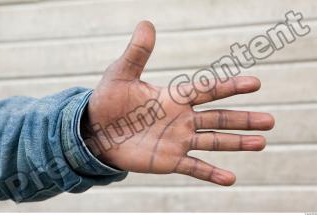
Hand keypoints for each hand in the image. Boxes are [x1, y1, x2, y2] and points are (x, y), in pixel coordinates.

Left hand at [81, 21, 274, 185]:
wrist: (98, 130)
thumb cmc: (110, 99)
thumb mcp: (122, 74)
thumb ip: (137, 53)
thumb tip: (146, 23)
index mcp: (174, 96)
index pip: (207, 89)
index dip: (230, 86)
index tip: (254, 83)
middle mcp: (182, 118)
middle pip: (218, 117)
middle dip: (243, 119)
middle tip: (269, 120)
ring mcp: (178, 140)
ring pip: (213, 141)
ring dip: (237, 143)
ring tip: (261, 143)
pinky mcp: (169, 160)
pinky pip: (194, 167)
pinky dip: (212, 173)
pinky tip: (230, 179)